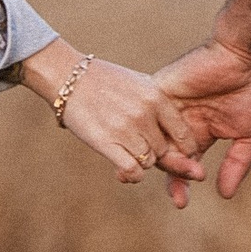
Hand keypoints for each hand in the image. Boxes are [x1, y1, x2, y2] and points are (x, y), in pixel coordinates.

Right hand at [18, 40, 208, 191]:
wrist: (67, 76)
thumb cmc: (104, 81)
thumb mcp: (138, 84)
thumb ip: (158, 105)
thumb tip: (179, 135)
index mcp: (156, 96)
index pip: (182, 133)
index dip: (182, 148)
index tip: (178, 154)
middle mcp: (144, 112)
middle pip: (164, 150)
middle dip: (155, 153)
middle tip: (141, 148)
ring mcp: (125, 128)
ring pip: (148, 162)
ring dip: (140, 162)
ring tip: (128, 152)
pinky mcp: (106, 141)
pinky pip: (132, 170)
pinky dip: (132, 176)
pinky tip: (125, 171)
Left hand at [150, 35, 250, 203]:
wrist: (246, 56)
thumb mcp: (248, 134)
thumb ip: (236, 164)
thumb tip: (224, 195)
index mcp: (199, 132)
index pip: (182, 164)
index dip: (179, 184)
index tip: (180, 203)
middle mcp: (180, 122)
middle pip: (162, 155)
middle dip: (165, 177)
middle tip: (169, 196)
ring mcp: (167, 106)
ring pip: (149, 137)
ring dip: (144, 156)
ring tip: (140, 175)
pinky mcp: (158, 90)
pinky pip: (141, 112)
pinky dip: (137, 129)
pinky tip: (134, 146)